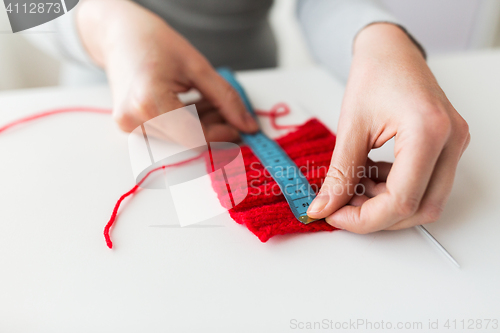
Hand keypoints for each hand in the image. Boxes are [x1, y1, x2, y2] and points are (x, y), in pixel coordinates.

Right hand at [77, 0, 257, 143]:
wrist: (118, 34)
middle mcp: (133, 120)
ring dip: (201, 126)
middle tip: (229, 112)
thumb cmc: (153, 41)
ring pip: (179, 140)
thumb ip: (226, 99)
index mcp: (149, 101)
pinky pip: (167, 133)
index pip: (194, 137)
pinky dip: (187, 124)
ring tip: (209, 102)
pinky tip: (194, 105)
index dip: (222, 135)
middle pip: (187, 141)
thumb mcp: (198, 67)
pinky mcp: (129, 126)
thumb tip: (247, 125)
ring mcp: (128, 125)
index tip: (240, 128)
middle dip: (213, 129)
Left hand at [307, 23, 469, 232]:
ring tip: (354, 186)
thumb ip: (339, 173)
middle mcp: (451, 140)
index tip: (335, 215)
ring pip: (426, 201)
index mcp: (428, 130)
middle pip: (420, 208)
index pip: (402, 199)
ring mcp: (454, 145)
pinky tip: (370, 176)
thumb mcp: (350, 127)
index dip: (365, 218)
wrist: (391, 52)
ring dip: (386, 204)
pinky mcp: (448, 147)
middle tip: (342, 207)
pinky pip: (426, 185)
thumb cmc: (375, 75)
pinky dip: (395, 190)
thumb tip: (323, 207)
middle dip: (377, 216)